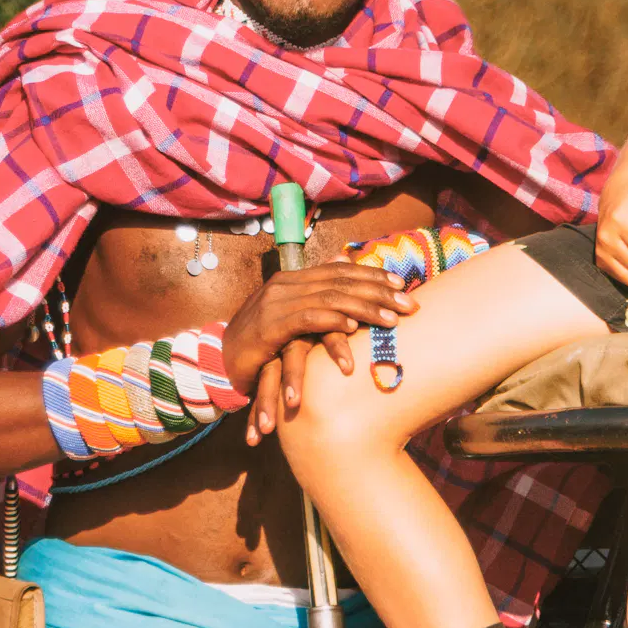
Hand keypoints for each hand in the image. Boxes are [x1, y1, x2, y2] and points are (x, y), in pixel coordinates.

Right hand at [221, 263, 417, 442]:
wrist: (219, 359)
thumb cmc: (259, 342)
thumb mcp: (289, 315)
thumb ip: (315, 296)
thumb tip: (342, 268)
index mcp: (292, 279)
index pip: (340, 271)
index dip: (372, 276)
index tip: (401, 285)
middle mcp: (285, 285)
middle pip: (341, 282)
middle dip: (378, 292)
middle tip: (409, 304)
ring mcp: (276, 303)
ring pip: (330, 299)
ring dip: (365, 309)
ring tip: (391, 320)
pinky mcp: (270, 326)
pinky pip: (308, 319)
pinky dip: (332, 322)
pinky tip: (354, 329)